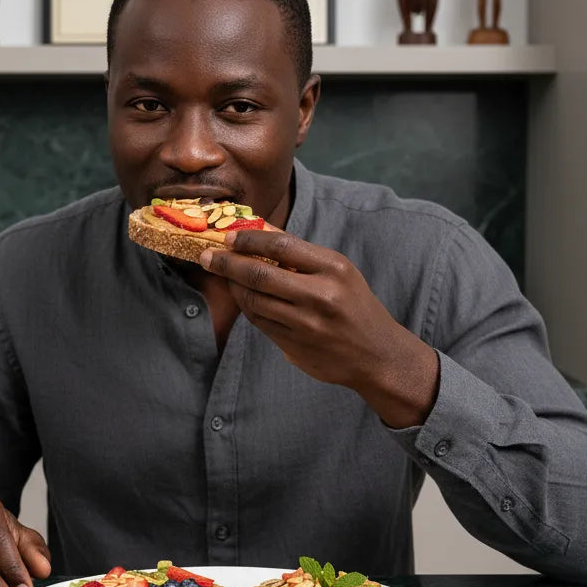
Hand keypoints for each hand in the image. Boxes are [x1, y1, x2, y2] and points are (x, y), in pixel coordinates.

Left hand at [199, 229, 439, 428]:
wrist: (377, 355)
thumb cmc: (355, 306)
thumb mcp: (340, 273)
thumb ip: (302, 256)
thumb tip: (258, 232)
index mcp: (334, 268)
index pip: (282, 244)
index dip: (249, 239)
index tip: (229, 237)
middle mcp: (320, 295)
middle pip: (260, 274)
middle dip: (228, 264)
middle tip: (208, 257)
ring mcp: (306, 324)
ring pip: (254, 301)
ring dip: (234, 287)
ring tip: (224, 276)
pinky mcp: (294, 346)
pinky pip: (260, 322)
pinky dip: (246, 308)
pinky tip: (242, 298)